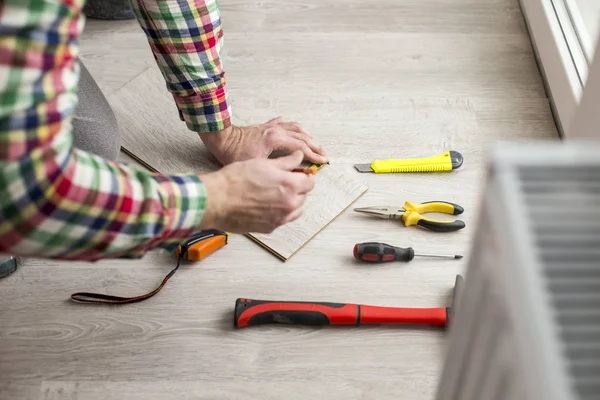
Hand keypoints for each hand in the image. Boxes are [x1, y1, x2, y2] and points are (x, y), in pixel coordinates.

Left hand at [198, 117, 327, 164]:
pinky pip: (283, 123)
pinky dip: (292, 126)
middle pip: (302, 137)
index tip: (322, 161)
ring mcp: (271, 126)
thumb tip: (291, 172)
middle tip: (323, 154)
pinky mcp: (264, 126)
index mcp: (275, 139)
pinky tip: (294, 128)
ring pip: (295, 127)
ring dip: (306, 135)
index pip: (301, 147)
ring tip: (314, 142)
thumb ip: (276, 167)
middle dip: (314, 146)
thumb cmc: (234, 153)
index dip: (313, 155)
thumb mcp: (256, 164)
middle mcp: (276, 130)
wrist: (221, 138)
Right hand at [198, 151, 314, 233]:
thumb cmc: (236, 180)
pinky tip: (266, 205)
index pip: (310, 182)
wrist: (217, 199)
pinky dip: (279, 213)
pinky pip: (282, 220)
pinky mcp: (270, 228)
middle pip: (303, 196)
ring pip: (295, 210)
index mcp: (290, 186)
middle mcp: (289, 205)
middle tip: (282, 182)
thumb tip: (298, 156)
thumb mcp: (263, 163)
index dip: (303, 176)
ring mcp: (280, 219)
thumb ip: (286, 162)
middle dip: (296, 188)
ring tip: (274, 194)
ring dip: (290, 202)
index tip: (297, 174)